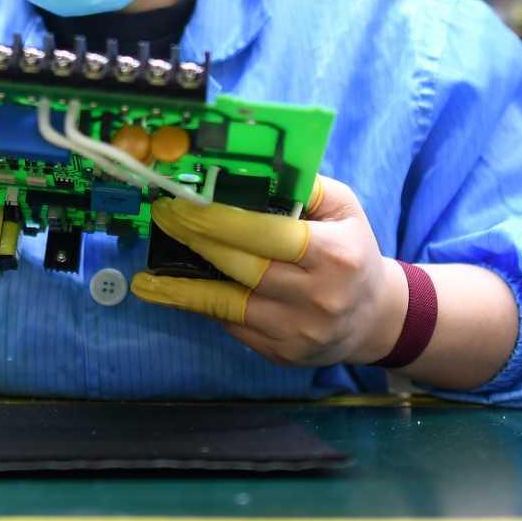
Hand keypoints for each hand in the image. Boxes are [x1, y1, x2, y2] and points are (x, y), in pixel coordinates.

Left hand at [131, 176, 403, 366]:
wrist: (374, 318)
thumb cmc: (351, 252)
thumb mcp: (342, 208)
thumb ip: (300, 186)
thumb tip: (248, 166)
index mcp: (335, 254)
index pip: (268, 233)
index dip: (219, 219)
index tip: (183, 203)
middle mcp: (318, 297)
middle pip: (242, 267)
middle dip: (195, 239)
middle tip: (163, 218)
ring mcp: (299, 331)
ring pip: (228, 305)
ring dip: (183, 288)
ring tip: (147, 276)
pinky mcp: (282, 354)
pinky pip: (234, 325)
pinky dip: (205, 306)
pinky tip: (177, 292)